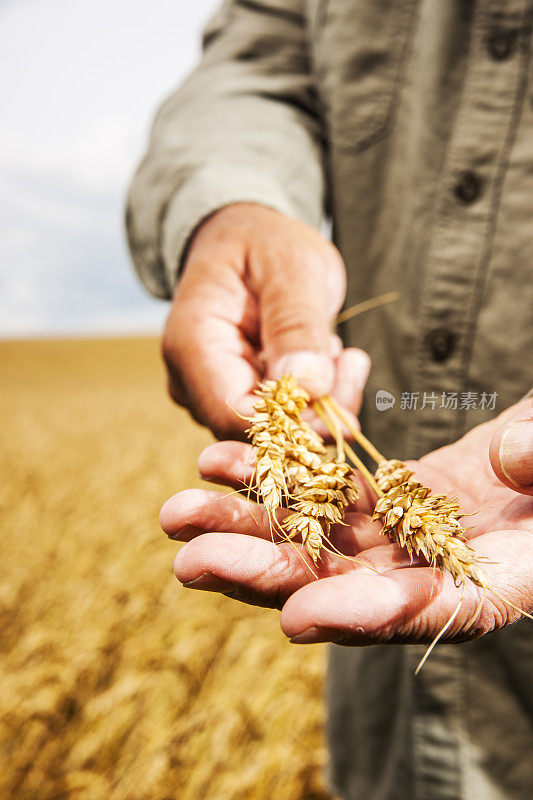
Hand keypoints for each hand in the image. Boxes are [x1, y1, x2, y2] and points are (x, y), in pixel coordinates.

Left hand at [160, 398, 532, 645]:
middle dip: (265, 574)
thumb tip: (513, 460)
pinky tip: (221, 458)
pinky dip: (274, 478)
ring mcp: (400, 537)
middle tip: (190, 563)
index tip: (297, 618)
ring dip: (247, 524)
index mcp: (491, 581)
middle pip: (342, 585)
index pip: (428, 613)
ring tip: (179, 510)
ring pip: (315, 538)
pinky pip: (320, 493)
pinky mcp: (383, 500)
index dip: (364, 617)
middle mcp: (431, 572)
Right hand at [161, 203, 369, 438]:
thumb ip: (297, 326)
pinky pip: (282, 421)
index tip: (338, 387)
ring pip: (274, 432)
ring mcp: (212, 395)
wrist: (247, 240)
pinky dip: (316, 397)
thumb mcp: (290, 267)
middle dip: (314, 411)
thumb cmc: (264, 244)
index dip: (289, 421)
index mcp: (192, 345)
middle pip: (254, 432)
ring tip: (341, 350)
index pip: (232, 415)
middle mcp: (192, 381)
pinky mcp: (238, 400)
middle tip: (351, 362)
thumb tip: (307, 386)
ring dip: (321, 401)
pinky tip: (332, 358)